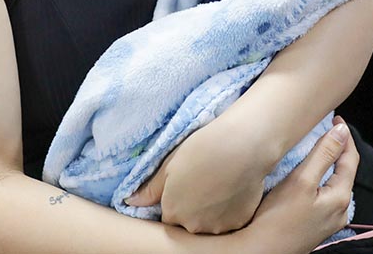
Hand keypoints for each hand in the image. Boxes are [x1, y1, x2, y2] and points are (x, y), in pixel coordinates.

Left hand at [126, 117, 269, 233]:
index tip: (188, 184)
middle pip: (190, 222)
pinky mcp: (238, 223)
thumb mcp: (170, 164)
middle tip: (206, 183)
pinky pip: (231, 220)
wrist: (241, 146)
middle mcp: (192, 225)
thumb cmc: (202, 149)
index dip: (178, 199)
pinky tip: (234, 188)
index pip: (170, 215)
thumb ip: (151, 189)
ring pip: (211, 223)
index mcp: (172, 212)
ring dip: (213, 211)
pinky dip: (231, 210)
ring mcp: (217, 226)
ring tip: (222, 184)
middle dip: (195, 208)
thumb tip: (131, 202)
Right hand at [244, 118, 357, 253]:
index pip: (351, 159)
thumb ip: (324, 154)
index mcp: (341, 198)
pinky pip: (323, 196)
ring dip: (327, 164)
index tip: (335, 119)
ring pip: (332, 184)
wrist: (260, 252)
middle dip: (337, 149)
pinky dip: (319, 180)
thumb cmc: (277, 218)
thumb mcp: (302, 180)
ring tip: (316, 148)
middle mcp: (340, 211)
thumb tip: (342, 131)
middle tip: (325, 130)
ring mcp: (328, 221)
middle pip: (343, 172)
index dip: (344, 136)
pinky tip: (306, 176)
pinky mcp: (314, 225)